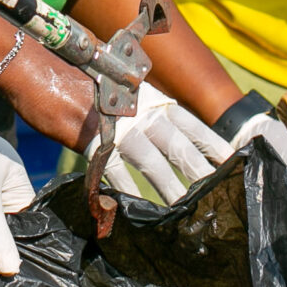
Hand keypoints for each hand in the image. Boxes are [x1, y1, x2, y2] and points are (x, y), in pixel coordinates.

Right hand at [105, 83, 232, 201]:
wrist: (54, 77)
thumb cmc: (94, 85)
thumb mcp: (131, 91)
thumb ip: (151, 110)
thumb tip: (171, 135)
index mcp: (156, 100)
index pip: (193, 126)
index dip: (213, 145)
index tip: (232, 161)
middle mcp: (143, 113)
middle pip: (179, 147)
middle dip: (200, 172)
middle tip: (217, 193)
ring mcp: (121, 128)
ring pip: (153, 162)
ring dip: (170, 187)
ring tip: (185, 208)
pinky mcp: (97, 142)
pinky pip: (117, 171)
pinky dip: (128, 189)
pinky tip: (138, 206)